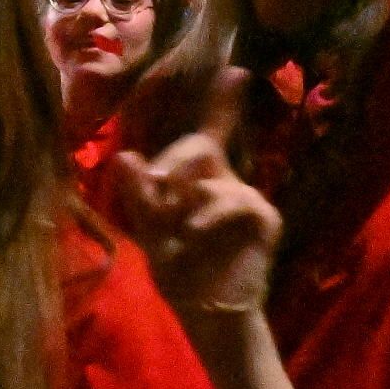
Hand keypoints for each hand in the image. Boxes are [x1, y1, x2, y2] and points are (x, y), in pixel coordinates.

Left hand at [109, 103, 281, 319]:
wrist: (210, 317)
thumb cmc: (181, 274)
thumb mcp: (152, 234)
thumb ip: (141, 196)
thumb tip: (125, 156)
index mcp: (200, 182)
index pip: (208, 135)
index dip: (223, 103)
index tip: (235, 71)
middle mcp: (226, 183)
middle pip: (200, 145)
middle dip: (173, 161)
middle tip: (158, 186)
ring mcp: (248, 200)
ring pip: (213, 172)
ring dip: (185, 196)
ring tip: (176, 229)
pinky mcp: (264, 219)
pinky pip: (234, 199)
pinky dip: (208, 214)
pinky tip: (194, 232)